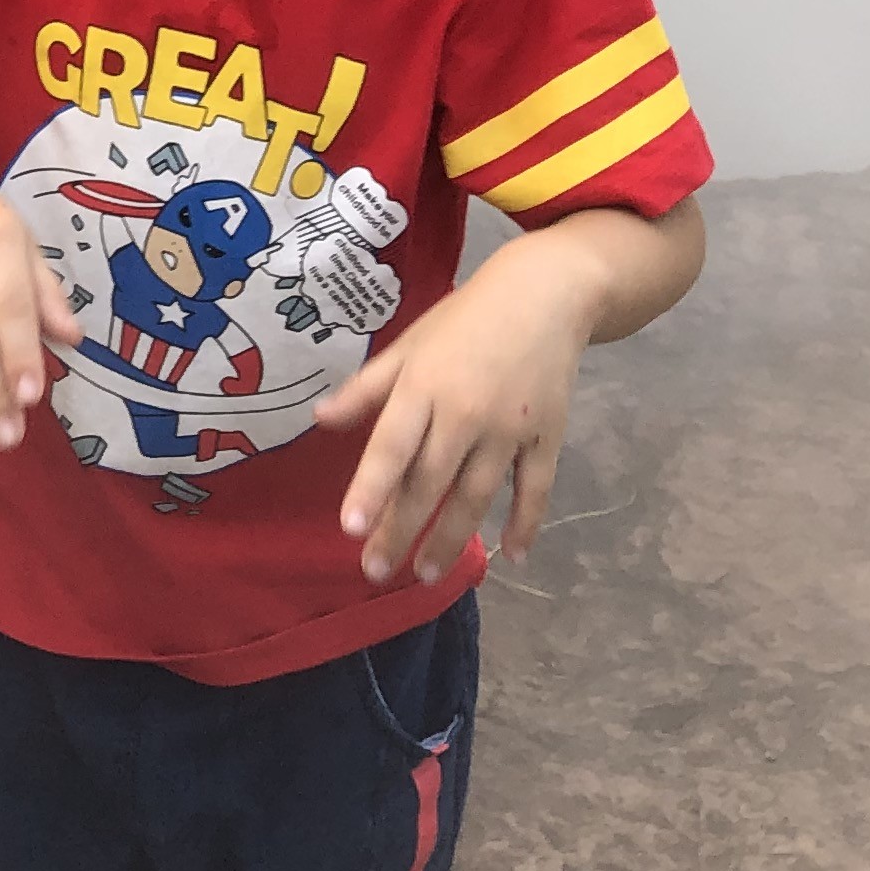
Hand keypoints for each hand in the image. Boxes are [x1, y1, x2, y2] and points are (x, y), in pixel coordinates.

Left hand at [312, 253, 594, 584]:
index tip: (351, 530)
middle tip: (376, 572)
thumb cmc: (465, 319)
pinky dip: (526, 523)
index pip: (392, 446)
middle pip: (430, 482)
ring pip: (477, 495)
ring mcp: (511, 428)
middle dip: (402, 531)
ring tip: (426, 574)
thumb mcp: (409, 343)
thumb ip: (367, 387)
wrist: (545, 295)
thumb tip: (320, 420)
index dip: (371, 488)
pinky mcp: (548, 437)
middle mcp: (466, 412)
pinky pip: (536, 489)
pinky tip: (513, 555)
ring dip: (452, 539)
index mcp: (425, 385)